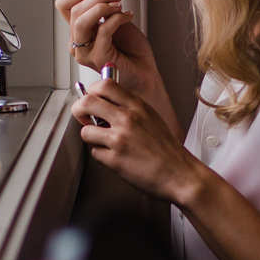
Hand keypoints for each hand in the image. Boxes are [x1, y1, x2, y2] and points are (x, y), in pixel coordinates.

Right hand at [58, 0, 167, 107]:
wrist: (145, 70)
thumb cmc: (131, 49)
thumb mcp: (114, 16)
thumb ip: (99, 1)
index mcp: (79, 30)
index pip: (64, 6)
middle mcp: (78, 42)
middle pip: (74, 11)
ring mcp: (86, 52)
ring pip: (82, 21)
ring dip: (103, 7)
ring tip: (119, 5)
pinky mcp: (98, 58)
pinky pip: (103, 31)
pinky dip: (117, 19)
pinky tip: (127, 16)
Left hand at [77, 76, 205, 204]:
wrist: (180, 174)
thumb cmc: (167, 149)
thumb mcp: (152, 118)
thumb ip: (130, 108)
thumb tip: (106, 102)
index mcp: (138, 106)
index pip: (105, 85)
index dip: (92, 90)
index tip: (91, 99)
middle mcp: (127, 119)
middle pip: (87, 102)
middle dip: (79, 110)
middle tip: (83, 117)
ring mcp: (120, 139)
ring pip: (86, 131)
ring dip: (91, 137)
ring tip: (103, 142)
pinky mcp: (115, 160)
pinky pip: (95, 153)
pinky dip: (101, 156)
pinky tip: (115, 157)